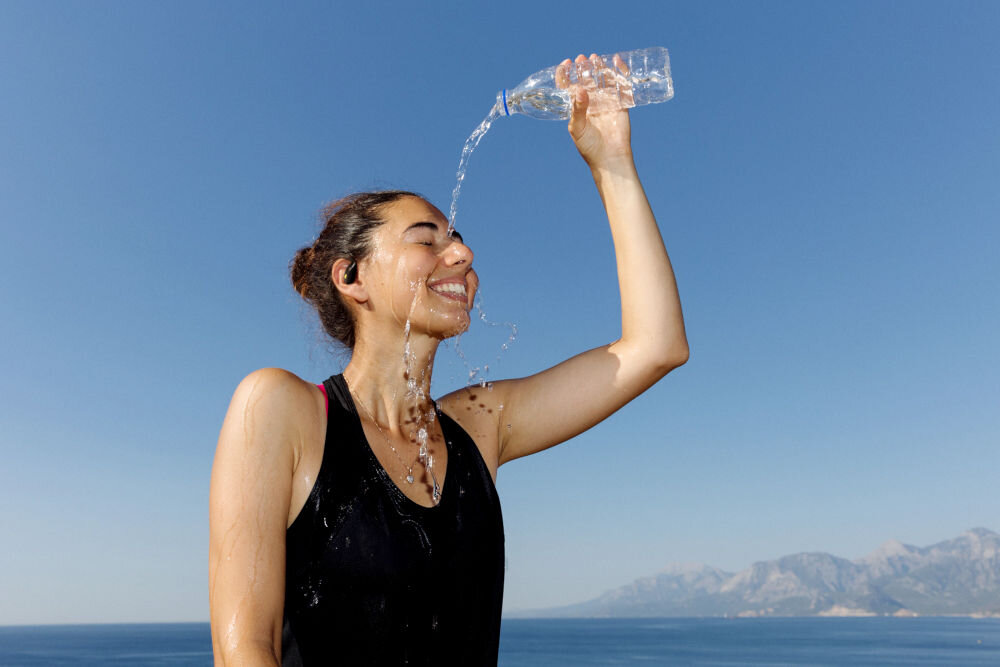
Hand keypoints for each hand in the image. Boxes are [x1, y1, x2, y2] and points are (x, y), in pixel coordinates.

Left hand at [556, 53, 633, 168]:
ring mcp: (606, 102)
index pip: (568, 87)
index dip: (566, 74)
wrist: (610, 158)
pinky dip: (620, 71)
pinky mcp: (620, 103)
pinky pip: (621, 84)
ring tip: (595, 58)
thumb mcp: (577, 127)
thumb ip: (578, 108)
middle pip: (586, 80)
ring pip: (602, 79)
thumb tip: (579, 89)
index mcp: (576, 108)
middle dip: (583, 68)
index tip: (566, 64)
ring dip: (599, 68)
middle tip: (582, 58)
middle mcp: (591, 103)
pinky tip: (616, 60)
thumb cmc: (589, 146)